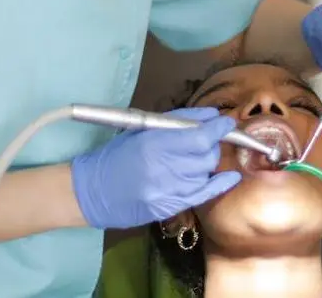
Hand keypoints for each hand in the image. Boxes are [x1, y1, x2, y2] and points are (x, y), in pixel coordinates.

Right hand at [70, 107, 240, 228]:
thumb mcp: (141, 130)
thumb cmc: (114, 156)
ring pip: (205, 173)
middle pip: (206, 155)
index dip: (218, 129)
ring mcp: (167, 190)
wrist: (91, 193)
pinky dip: (220, 184)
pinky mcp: (169, 207)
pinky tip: (230, 177)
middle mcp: (163, 168)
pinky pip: (204, 194)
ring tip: (192, 160)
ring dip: (206, 164)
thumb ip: (177, 121)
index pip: (199, 136)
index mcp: (153, 143)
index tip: (227, 123)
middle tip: (203, 142)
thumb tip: (210, 115)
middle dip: (211, 145)